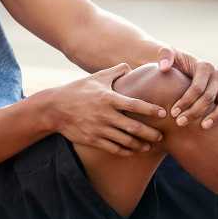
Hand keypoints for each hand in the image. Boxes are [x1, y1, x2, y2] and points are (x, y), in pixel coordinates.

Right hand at [48, 63, 166, 155]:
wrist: (54, 108)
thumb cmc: (78, 90)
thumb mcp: (96, 77)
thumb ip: (115, 71)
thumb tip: (130, 67)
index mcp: (108, 98)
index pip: (134, 105)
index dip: (150, 110)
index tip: (163, 113)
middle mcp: (105, 115)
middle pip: (133, 127)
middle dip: (150, 133)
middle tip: (161, 136)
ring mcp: (98, 129)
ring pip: (125, 141)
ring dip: (140, 145)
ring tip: (150, 146)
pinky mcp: (92, 140)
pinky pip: (113, 148)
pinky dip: (125, 151)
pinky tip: (133, 151)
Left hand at [158, 46, 217, 129]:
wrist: (184, 67)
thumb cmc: (175, 63)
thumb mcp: (168, 54)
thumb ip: (164, 55)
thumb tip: (164, 67)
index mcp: (204, 66)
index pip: (197, 87)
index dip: (185, 101)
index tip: (173, 112)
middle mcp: (217, 75)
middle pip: (209, 97)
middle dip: (194, 111)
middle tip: (180, 123)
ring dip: (216, 115)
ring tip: (203, 126)